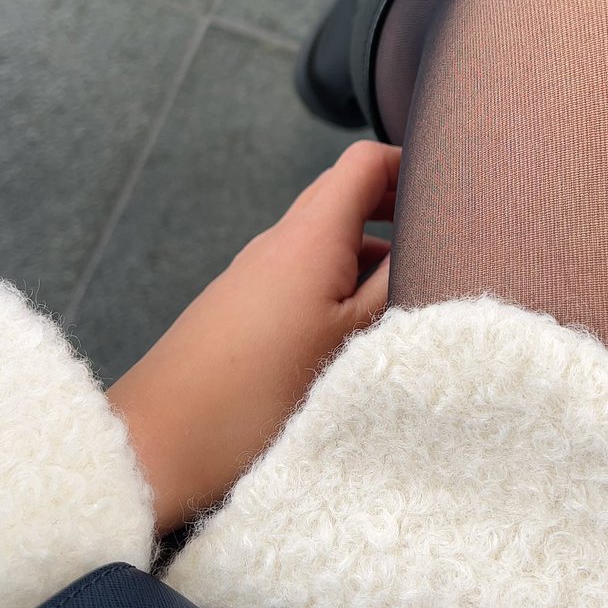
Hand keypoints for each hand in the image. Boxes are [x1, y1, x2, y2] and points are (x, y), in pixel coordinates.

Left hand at [106, 140, 401, 537]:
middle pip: (344, 194)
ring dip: (368, 251)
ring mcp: (256, 271)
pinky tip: (356, 327)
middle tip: (438, 238)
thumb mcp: (351, 342)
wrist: (158, 445)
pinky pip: (302, 270)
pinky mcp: (241, 304)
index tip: (449, 192)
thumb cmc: (258, 396)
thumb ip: (394, 286)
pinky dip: (338, 280)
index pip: (365, 162)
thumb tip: (428, 248)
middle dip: (395, 208)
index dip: (410, 165)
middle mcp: (280, 241)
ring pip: (325, 237)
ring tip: (407, 290)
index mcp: (311, 236)